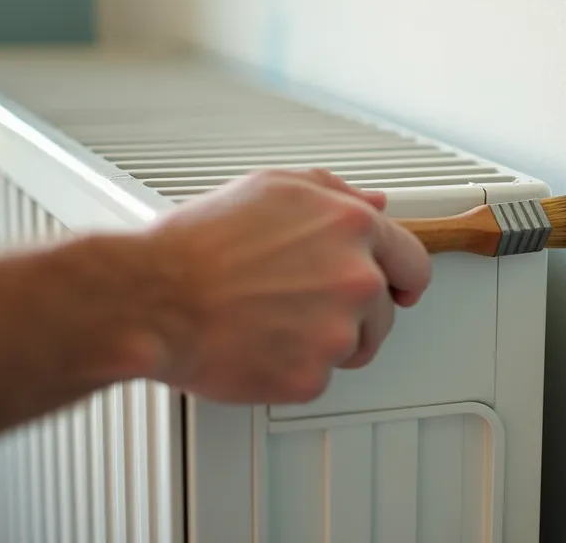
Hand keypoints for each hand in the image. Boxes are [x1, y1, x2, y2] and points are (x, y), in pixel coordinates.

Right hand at [130, 169, 431, 403]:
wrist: (154, 298)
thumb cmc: (199, 244)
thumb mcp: (271, 189)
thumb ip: (334, 193)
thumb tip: (375, 203)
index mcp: (353, 228)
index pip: (411, 258)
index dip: (403, 276)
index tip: (400, 287)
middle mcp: (356, 279)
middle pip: (385, 310)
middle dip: (358, 311)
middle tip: (309, 307)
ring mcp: (337, 331)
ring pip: (355, 346)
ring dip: (326, 340)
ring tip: (273, 321)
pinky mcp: (311, 377)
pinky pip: (318, 377)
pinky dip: (292, 367)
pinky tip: (258, 343)